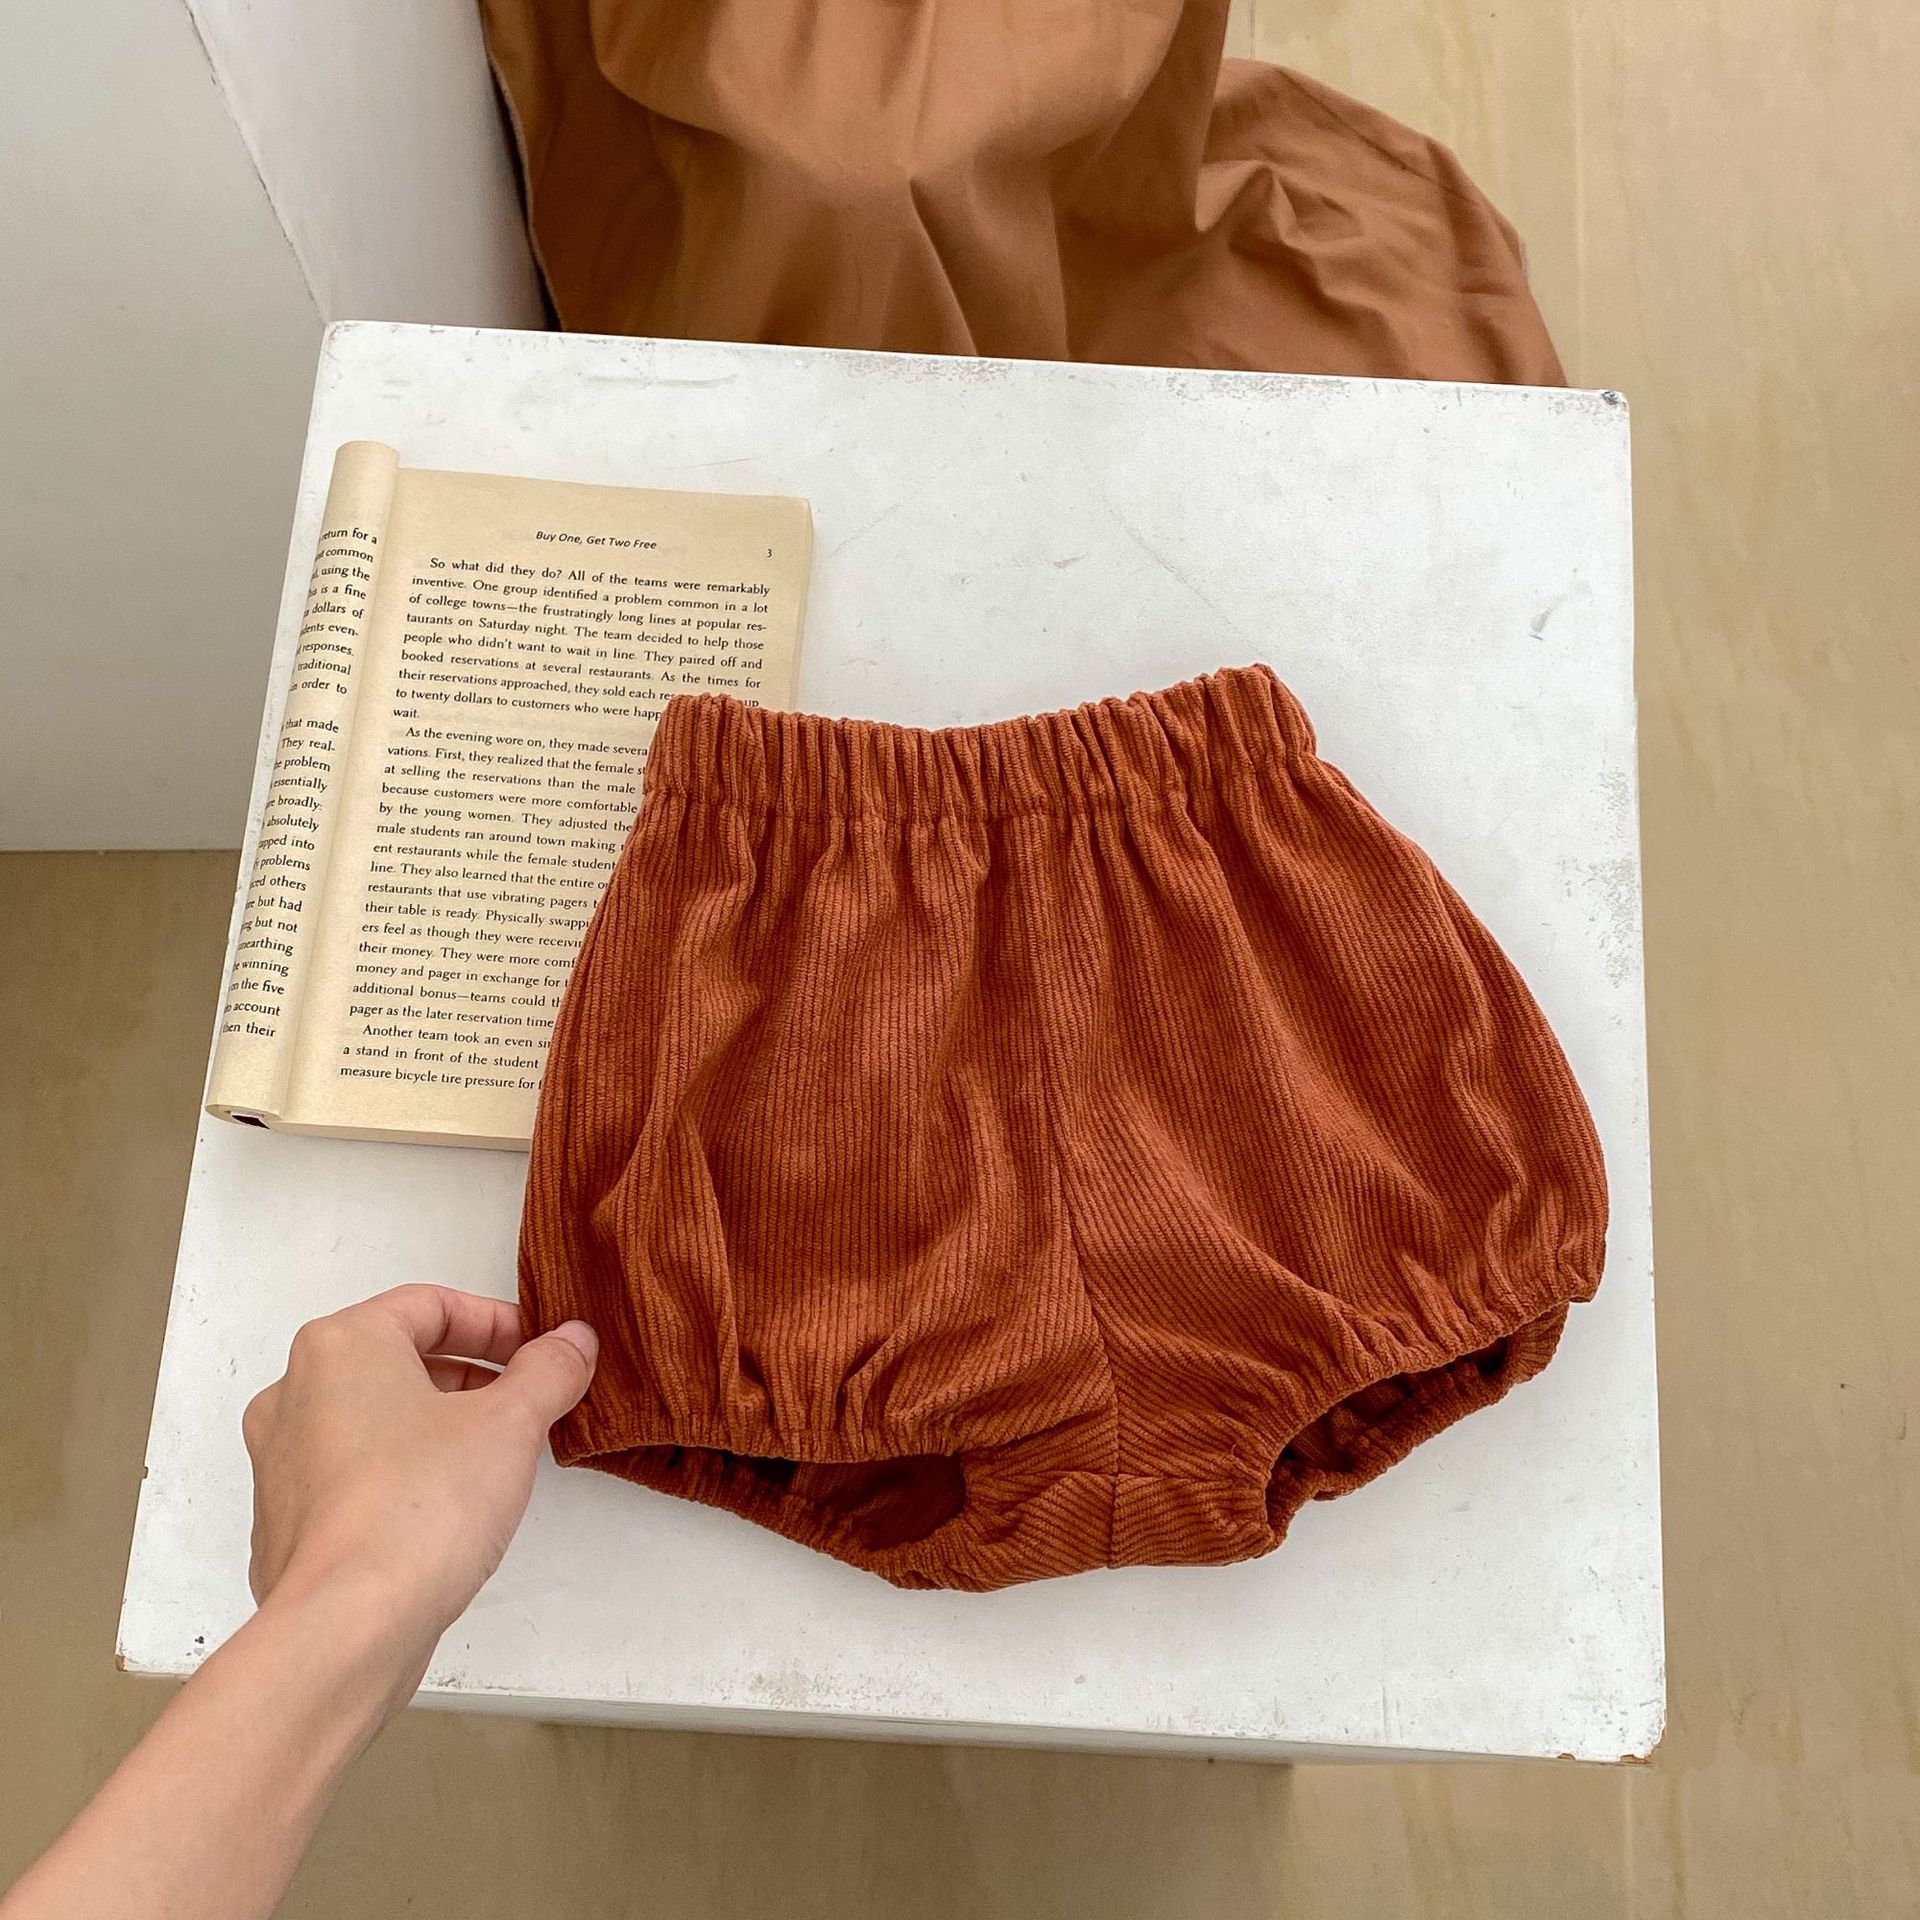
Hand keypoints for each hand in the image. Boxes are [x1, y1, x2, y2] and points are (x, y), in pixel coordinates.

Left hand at [241, 1285, 596, 1693]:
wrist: (347, 1628)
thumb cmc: (421, 1506)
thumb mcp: (511, 1425)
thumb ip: (548, 1370)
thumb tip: (573, 1341)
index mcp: (340, 1346)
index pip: (430, 1305)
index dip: (497, 1323)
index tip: (540, 1352)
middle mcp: (294, 1392)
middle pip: (397, 1358)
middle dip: (470, 1375)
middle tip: (525, 1402)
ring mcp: (279, 1462)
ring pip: (372, 1417)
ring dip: (435, 1424)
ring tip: (493, 1458)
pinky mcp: (283, 1523)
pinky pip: (351, 1474)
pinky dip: (399, 1472)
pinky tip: (446, 1511)